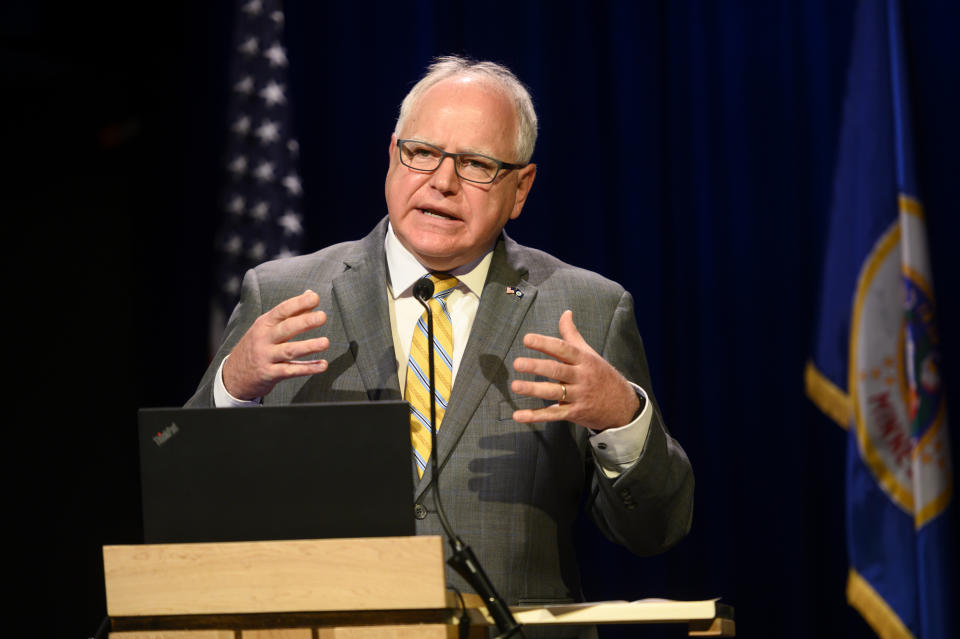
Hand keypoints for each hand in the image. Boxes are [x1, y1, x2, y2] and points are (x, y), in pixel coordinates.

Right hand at [222, 289, 329, 399]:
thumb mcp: (266, 327)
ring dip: (308, 346)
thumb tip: (310, 294)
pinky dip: (308, 368)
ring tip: (325, 342)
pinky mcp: (269, 374)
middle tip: (322, 317)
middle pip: (286, 328)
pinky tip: (322, 365)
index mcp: (264, 324)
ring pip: (289, 350)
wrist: (233, 375)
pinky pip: (291, 371)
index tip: (315, 298)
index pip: (282, 310)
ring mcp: (266, 357)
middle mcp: (264, 339)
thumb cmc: (255, 346)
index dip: (298, 303)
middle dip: (304, 322)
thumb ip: (290, 312)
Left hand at [511, 310, 638, 430]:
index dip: (545, 343)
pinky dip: (535, 416)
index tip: (527, 339)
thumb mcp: (589, 354)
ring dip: (534, 390)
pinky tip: (518, 415)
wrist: (623, 406)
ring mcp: (579, 396)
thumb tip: (565, 313)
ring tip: (515, 386)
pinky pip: (553, 414)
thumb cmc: (600, 375)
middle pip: (557, 370)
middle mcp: (581, 377)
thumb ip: (572, 335)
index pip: (563, 349)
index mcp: (583, 360)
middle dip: (536, 366)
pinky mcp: (575, 413)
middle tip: (517, 363)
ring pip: (554, 392)